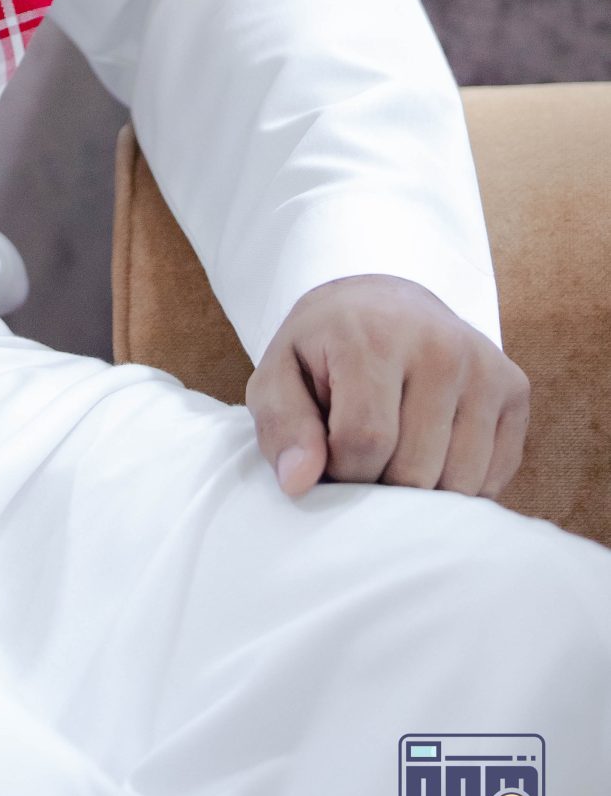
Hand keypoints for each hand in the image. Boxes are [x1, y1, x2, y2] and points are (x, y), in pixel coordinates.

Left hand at [248, 274, 528, 499]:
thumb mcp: (280, 376)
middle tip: (362, 456)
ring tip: (395, 453)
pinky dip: (459, 486)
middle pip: (414, 470)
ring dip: (420, 492)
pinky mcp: (515, 388)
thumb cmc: (324, 351)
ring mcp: (485, 366)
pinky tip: (432, 451)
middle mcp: (440, 346)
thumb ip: (281, 427)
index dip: (341, 471)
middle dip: (379, 485)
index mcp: (374, 334)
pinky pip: (492, 478)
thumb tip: (299, 483)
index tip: (329, 457)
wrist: (383, 303)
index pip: (364, 442)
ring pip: (458, 483)